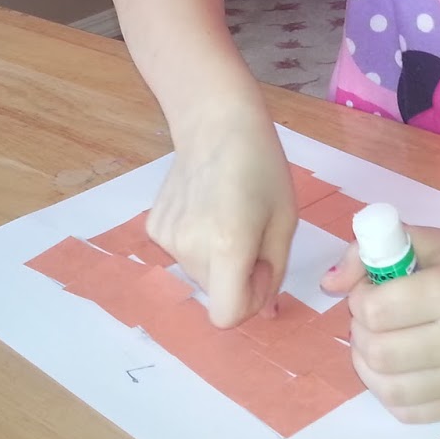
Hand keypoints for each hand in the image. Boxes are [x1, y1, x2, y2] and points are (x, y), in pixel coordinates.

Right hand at [147, 99, 295, 327]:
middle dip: (237, 276)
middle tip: (251, 232)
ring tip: (228, 213)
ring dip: (217, 258)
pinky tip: (205, 206)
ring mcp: (166, 238)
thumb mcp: (285, 220)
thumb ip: (275, 271)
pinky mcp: (153, 226)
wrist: (215, 122)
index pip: (227, 316)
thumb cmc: (262, 166)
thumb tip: (264, 313)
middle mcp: (190, 248)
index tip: (261, 268)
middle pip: (216, 292)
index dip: (249, 301)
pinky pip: (182, 252)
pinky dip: (197, 241)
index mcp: (228, 246)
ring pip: (199, 273)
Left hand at [321, 227, 439, 422]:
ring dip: (368, 364)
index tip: (369, 290)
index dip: (359, 299)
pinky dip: (389, 390)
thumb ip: (366, 254)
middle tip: (370, 319)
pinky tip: (396, 366)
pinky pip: (408, 411)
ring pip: (388, 388)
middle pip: (379, 353)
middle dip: (359, 333)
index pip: (377, 311)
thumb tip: (328, 285)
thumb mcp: (416, 241)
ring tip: (377, 342)